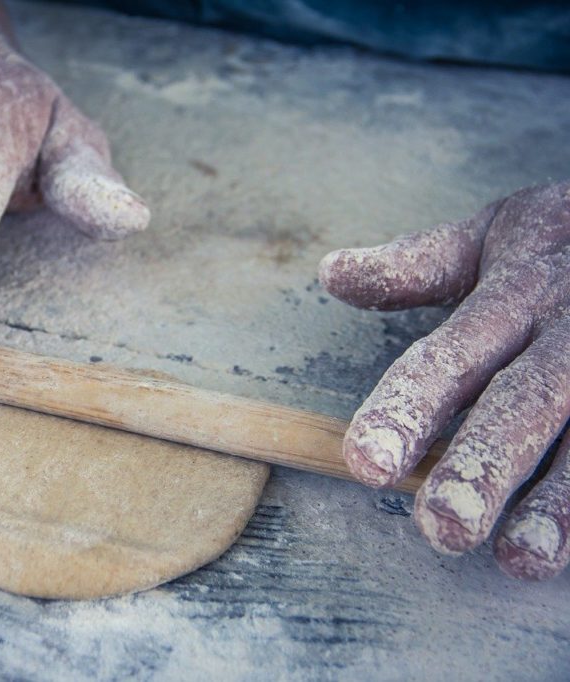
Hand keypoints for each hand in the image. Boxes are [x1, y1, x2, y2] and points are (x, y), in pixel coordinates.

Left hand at [320, 181, 569, 579]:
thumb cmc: (568, 241)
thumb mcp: (499, 235)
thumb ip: (417, 263)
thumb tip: (329, 274)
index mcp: (512, 298)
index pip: (447, 360)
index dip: (405, 410)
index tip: (365, 465)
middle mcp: (566, 337)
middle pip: (521, 405)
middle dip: (482, 466)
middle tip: (443, 528)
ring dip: (560, 502)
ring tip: (522, 559)